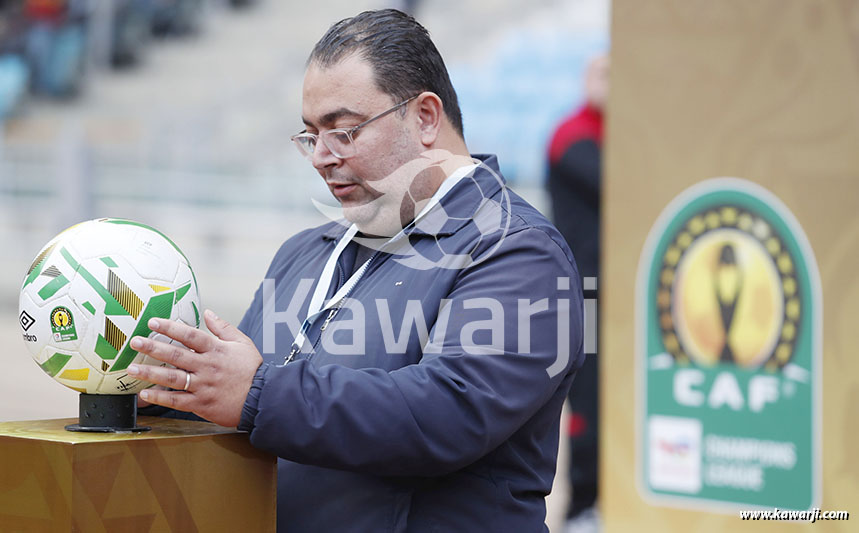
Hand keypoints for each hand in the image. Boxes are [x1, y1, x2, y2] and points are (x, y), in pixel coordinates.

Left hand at [126, 310, 262, 426]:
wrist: (262, 398)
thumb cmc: (253, 371)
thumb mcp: (242, 343)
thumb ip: (223, 327)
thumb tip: (208, 312)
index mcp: (217, 350)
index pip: (190, 335)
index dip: (171, 328)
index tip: (153, 323)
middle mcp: (207, 366)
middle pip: (176, 355)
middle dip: (153, 347)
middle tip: (135, 342)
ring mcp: (203, 386)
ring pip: (172, 378)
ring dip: (150, 372)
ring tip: (132, 368)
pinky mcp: (201, 404)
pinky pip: (177, 400)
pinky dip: (160, 398)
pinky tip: (145, 394)